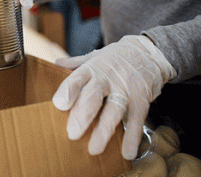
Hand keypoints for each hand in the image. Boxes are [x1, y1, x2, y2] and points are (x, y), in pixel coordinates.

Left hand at [52, 35, 175, 159]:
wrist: (148, 52)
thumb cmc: (115, 58)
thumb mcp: (95, 56)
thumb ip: (76, 63)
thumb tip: (56, 64)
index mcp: (92, 68)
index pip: (77, 78)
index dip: (68, 91)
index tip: (59, 104)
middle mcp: (108, 78)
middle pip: (93, 97)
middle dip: (82, 116)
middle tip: (72, 133)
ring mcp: (125, 89)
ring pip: (114, 111)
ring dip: (104, 131)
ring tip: (94, 149)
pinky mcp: (141, 100)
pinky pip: (137, 120)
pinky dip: (132, 137)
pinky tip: (127, 152)